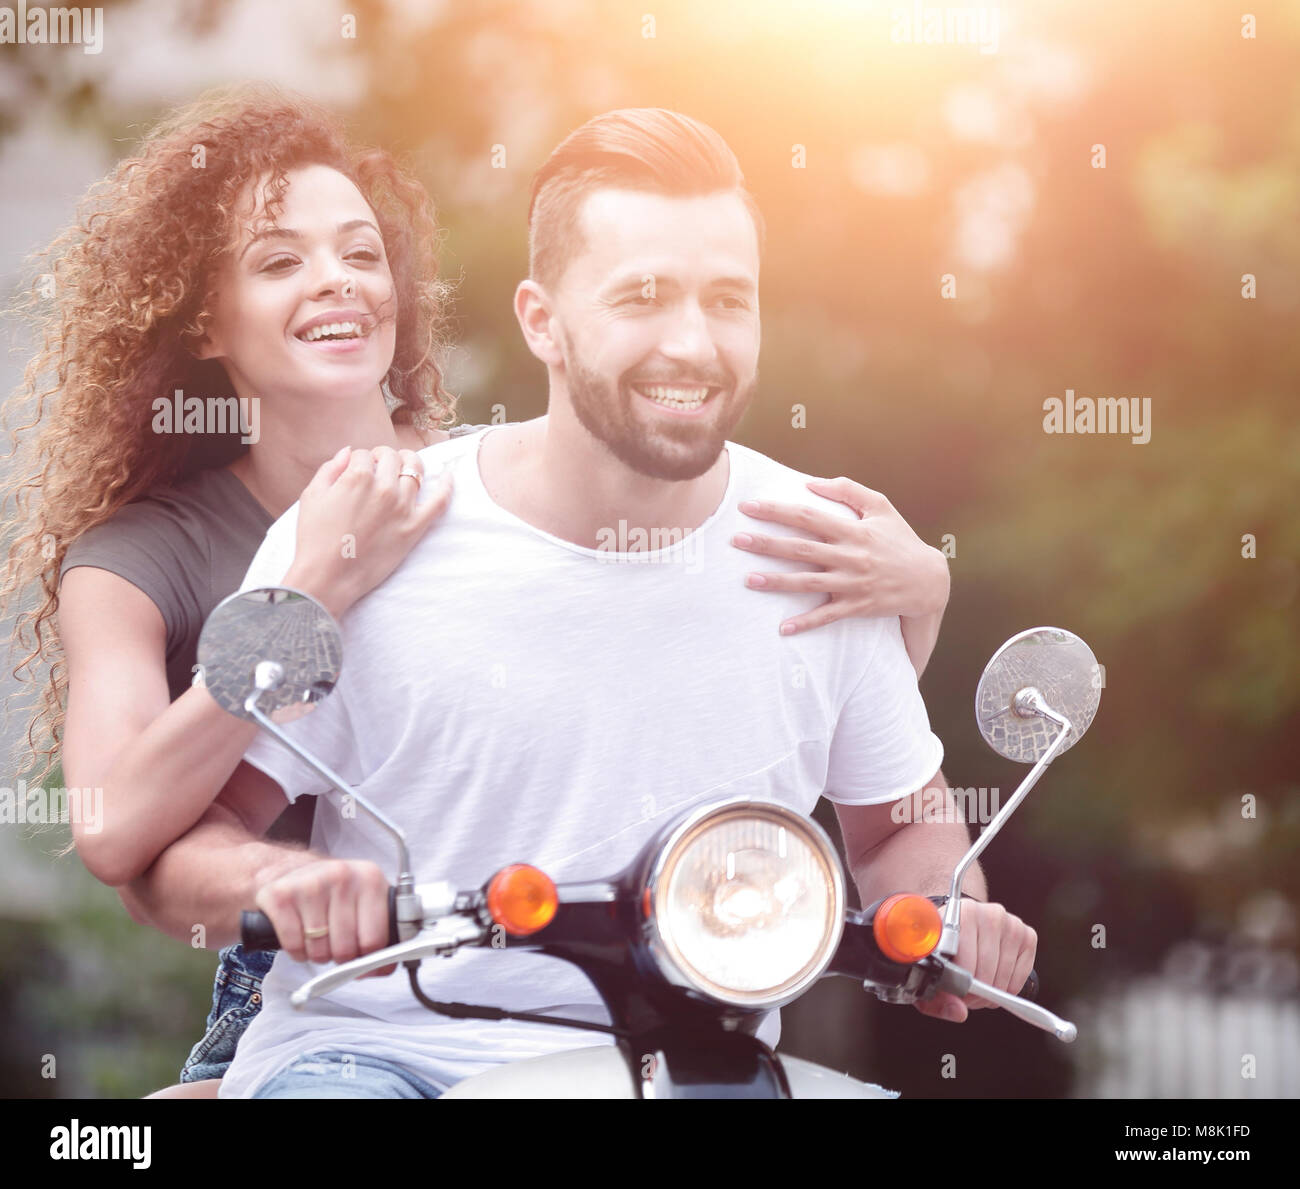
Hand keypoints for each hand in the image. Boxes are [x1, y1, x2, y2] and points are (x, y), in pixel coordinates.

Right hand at [253, 857, 395, 974]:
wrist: (290, 869)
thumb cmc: (332, 892)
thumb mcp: (365, 901)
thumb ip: (382, 932)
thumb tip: (383, 968)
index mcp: (370, 879)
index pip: (375, 940)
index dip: (368, 958)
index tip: (362, 958)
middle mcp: (342, 876)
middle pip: (345, 949)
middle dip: (341, 957)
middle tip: (336, 944)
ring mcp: (310, 884)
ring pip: (319, 951)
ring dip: (318, 954)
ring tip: (318, 936)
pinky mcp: (281, 897)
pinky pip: (293, 946)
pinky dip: (296, 951)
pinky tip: (300, 934)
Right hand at [284, 445, 451, 618]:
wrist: (328, 577)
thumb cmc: (314, 538)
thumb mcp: (312, 496)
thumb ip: (330, 469)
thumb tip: (348, 452)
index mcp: (358, 476)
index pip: (364, 454)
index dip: (358, 460)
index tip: (355, 470)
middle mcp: (384, 488)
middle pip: (392, 457)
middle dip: (383, 457)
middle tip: (378, 467)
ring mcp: (403, 507)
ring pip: (416, 470)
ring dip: (409, 463)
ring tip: (404, 467)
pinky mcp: (414, 527)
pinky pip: (439, 501)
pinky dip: (447, 486)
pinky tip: (448, 476)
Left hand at [731, 476, 948, 635]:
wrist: (929, 580)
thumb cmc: (899, 540)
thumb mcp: (881, 507)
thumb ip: (848, 490)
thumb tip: (810, 483)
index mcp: (852, 530)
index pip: (807, 516)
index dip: (776, 511)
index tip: (748, 507)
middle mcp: (850, 556)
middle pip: (801, 549)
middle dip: (766, 544)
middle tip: (735, 541)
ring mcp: (852, 583)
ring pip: (808, 583)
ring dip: (777, 583)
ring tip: (748, 580)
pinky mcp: (857, 606)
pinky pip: (827, 616)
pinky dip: (806, 623)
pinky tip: (783, 628)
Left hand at [914, 900, 1036, 1022]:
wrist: (960, 922)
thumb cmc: (942, 945)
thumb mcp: (928, 967)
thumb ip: (935, 996)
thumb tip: (959, 1012)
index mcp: (958, 912)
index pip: (964, 960)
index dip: (960, 984)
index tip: (954, 993)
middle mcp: (988, 913)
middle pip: (986, 969)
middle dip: (976, 992)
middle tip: (966, 997)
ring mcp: (1010, 923)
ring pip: (1004, 975)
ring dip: (992, 992)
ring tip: (978, 990)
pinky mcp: (1027, 935)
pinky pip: (1021, 975)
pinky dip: (1009, 987)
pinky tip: (995, 982)